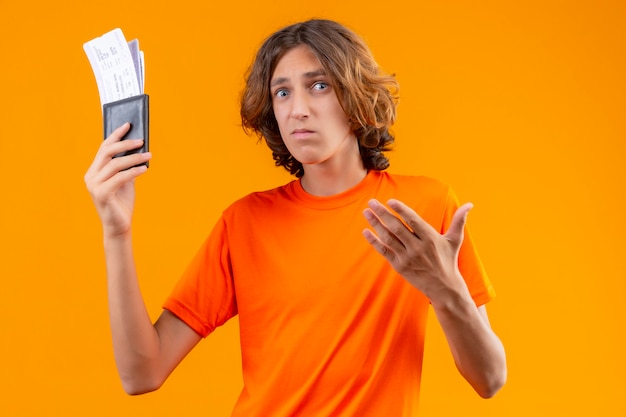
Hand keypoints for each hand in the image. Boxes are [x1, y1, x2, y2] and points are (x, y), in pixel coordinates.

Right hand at [84, 123, 151, 237]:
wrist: (119, 226)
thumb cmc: (122, 202)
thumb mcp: (125, 180)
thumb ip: (127, 165)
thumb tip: (138, 146)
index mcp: (94, 171)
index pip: (103, 148)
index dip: (115, 135)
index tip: (128, 125)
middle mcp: (90, 176)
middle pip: (107, 152)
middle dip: (125, 143)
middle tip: (141, 140)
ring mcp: (94, 185)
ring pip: (115, 164)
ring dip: (134, 158)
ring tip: (148, 155)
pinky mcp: (101, 194)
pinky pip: (120, 177)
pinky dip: (134, 171)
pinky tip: (145, 169)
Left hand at [362, 198, 472, 302]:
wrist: (444, 288)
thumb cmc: (448, 261)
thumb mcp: (454, 240)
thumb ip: (459, 221)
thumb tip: (470, 204)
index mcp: (430, 238)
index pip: (413, 220)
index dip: (401, 209)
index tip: (390, 201)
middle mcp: (418, 247)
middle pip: (396, 227)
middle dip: (383, 213)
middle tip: (371, 201)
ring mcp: (407, 257)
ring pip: (388, 237)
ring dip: (375, 224)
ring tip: (366, 212)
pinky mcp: (399, 266)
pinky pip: (384, 251)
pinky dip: (374, 241)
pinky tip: (366, 231)